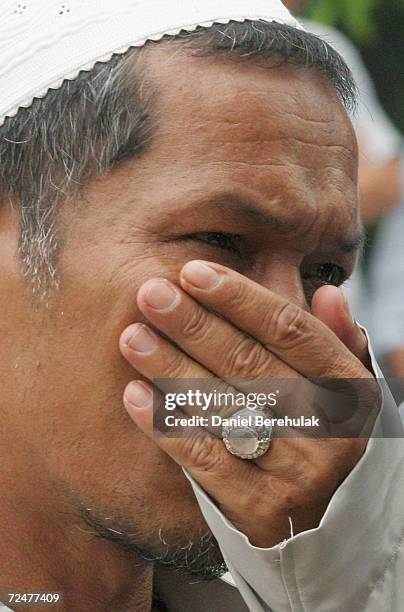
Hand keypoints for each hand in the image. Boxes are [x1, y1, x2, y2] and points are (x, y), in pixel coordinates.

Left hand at [119, 261, 378, 546]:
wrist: (330, 524)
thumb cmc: (325, 437)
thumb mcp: (345, 391)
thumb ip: (335, 342)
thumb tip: (327, 293)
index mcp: (352, 391)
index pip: (291, 332)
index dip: (240, 298)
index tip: (193, 272)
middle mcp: (332, 433)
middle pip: (251, 364)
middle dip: (194, 324)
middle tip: (150, 293)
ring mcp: (298, 476)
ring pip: (222, 408)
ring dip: (171, 367)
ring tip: (133, 336)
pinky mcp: (260, 512)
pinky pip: (204, 460)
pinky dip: (167, 425)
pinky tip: (134, 394)